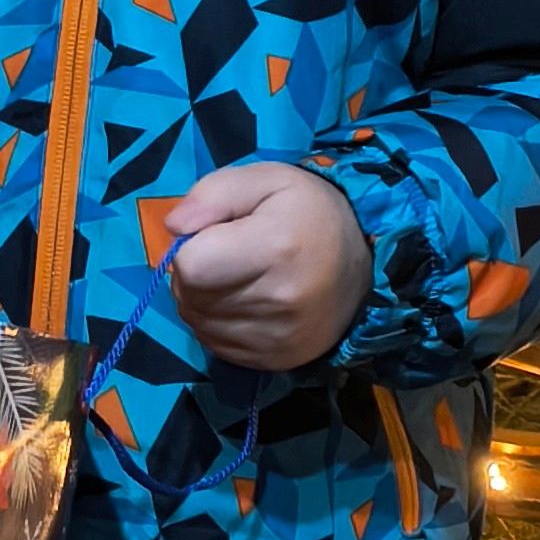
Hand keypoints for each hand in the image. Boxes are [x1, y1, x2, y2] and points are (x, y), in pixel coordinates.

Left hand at [162, 159, 371, 370]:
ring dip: (204, 301)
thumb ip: (213, 194)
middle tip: (228, 256)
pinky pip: (216, 345)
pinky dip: (218, 324)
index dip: (191, 248)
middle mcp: (277, 301)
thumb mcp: (266, 179)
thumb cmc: (309, 212)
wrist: (366, 263)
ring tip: (237, 279)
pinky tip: (244, 304)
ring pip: (199, 323)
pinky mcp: (277, 360)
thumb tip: (174, 227)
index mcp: (275, 248)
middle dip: (195, 275)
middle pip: (191, 297)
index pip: (190, 266)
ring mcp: (278, 337)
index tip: (216, 236)